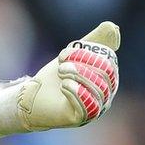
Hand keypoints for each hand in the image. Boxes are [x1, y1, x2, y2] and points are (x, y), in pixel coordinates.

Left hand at [0, 21, 119, 138]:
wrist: (31, 96)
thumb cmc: (54, 77)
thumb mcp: (73, 55)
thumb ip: (93, 41)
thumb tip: (113, 26)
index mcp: (106, 79)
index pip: (108, 62)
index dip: (87, 54)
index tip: (64, 52)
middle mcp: (105, 95)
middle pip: (106, 75)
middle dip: (82, 64)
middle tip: (61, 64)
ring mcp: (94, 108)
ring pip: (99, 90)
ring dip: (77, 75)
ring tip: (61, 72)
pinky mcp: (80, 118)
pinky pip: (89, 107)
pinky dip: (76, 91)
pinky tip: (64, 85)